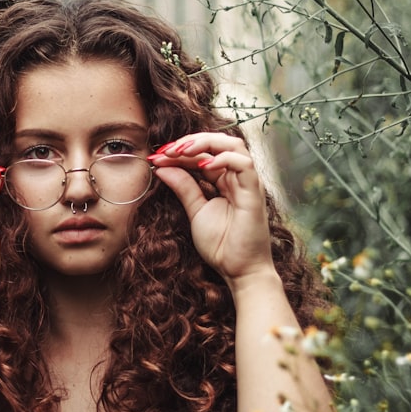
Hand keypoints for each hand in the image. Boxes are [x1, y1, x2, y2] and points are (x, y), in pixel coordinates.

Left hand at [148, 133, 275, 288]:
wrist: (239, 271)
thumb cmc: (222, 245)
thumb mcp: (195, 211)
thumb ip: (183, 187)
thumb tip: (162, 167)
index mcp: (224, 181)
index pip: (203, 154)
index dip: (180, 151)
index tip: (156, 155)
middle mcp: (237, 178)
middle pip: (219, 142)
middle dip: (191, 141)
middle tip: (166, 149)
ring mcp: (248, 184)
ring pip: (233, 145)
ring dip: (205, 142)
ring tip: (182, 151)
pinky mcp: (254, 193)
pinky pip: (244, 164)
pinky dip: (223, 159)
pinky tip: (202, 165)